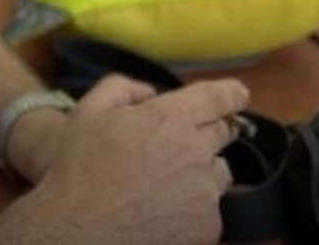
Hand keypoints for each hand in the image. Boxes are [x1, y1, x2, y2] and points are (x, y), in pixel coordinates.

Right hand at [18, 74, 248, 244]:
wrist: (79, 231)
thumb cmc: (79, 172)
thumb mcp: (87, 112)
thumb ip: (122, 88)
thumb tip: (150, 92)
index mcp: (170, 119)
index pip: (216, 97)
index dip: (231, 93)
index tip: (239, 93)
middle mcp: (195, 152)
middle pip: (222, 133)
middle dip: (207, 133)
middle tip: (177, 146)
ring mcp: (205, 192)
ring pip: (219, 172)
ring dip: (202, 171)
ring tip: (164, 184)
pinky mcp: (208, 226)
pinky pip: (210, 209)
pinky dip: (194, 208)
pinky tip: (163, 212)